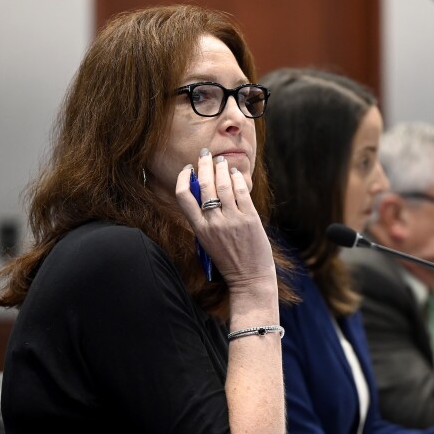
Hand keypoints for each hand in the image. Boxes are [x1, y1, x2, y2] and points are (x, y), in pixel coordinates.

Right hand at [175, 149, 275, 290]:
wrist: (249, 279)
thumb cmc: (229, 261)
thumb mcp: (208, 243)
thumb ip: (204, 220)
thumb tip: (204, 192)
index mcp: (199, 229)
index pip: (183, 197)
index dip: (183, 179)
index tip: (187, 169)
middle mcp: (213, 223)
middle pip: (204, 186)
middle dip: (203, 166)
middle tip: (205, 154)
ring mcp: (232, 220)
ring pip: (223, 186)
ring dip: (221, 169)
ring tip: (221, 161)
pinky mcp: (250, 219)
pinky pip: (242, 193)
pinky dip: (237, 180)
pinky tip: (235, 174)